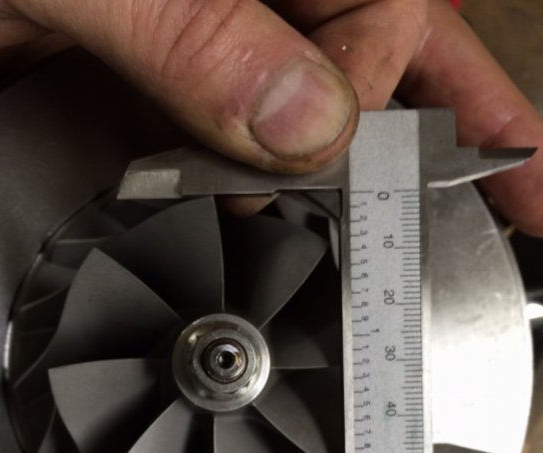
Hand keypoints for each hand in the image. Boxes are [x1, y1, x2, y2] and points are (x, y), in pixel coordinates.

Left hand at [0, 0, 542, 233]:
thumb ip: (196, 29)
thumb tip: (301, 117)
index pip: (381, 3)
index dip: (370, 87)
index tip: (331, 157)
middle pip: (391, 42)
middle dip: (462, 118)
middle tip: (533, 184)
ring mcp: (220, 27)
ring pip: (332, 94)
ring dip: (391, 155)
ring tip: (474, 196)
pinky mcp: (174, 78)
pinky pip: (257, 132)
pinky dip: (294, 176)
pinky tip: (321, 204)